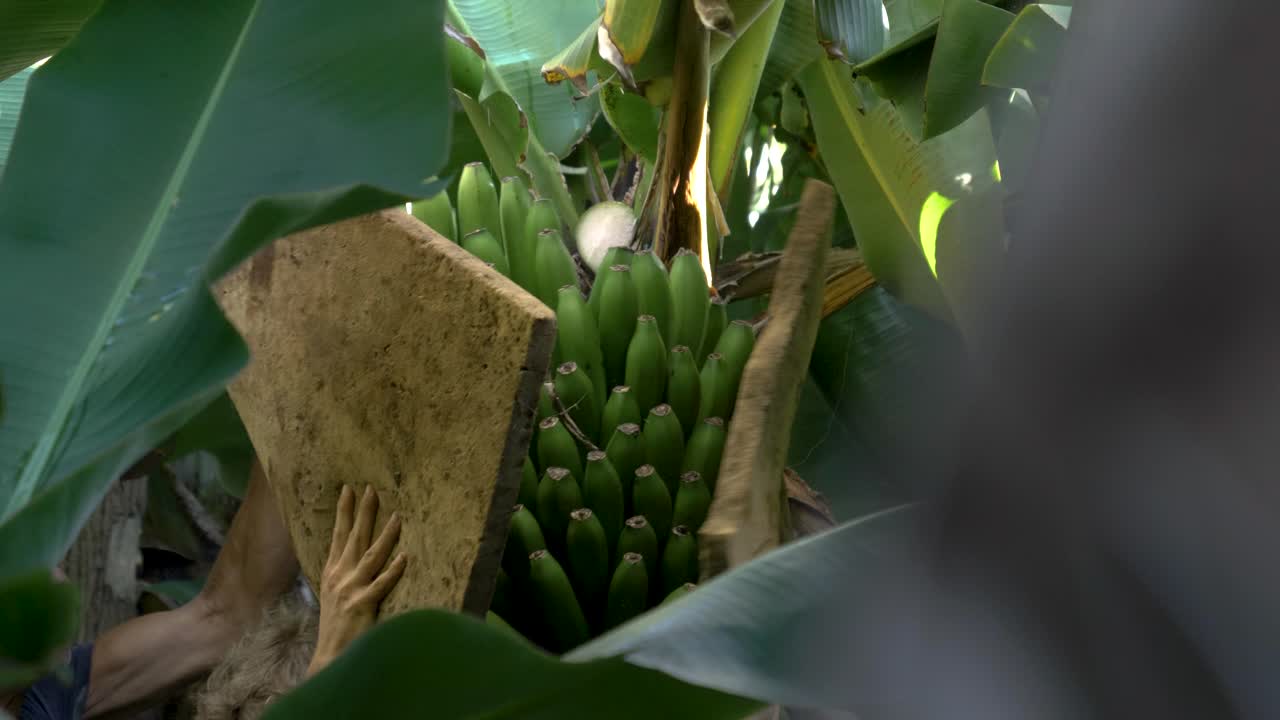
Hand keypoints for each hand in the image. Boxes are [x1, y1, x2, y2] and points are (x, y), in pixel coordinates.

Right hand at [307, 484, 406, 675]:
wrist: (330, 656)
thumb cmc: (337, 625)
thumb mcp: (334, 594)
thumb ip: (344, 574)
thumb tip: (355, 556)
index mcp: (333, 572)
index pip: (339, 536)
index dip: (344, 512)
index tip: (349, 489)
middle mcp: (340, 577)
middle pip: (354, 538)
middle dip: (363, 512)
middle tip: (371, 489)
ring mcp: (351, 590)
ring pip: (372, 555)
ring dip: (386, 535)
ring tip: (398, 516)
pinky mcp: (363, 605)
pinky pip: (382, 584)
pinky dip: (393, 570)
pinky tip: (405, 556)